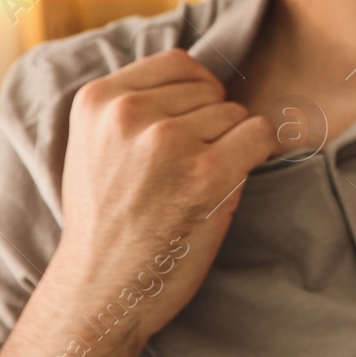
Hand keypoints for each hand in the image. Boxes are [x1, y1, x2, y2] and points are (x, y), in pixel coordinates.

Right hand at [55, 48, 279, 341]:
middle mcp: (129, 113)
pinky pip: (260, 135)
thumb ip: (133, 104)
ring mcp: (168, 142)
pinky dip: (258, 154)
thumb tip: (203, 76)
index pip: (178, 63)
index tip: (184, 132)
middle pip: (210, 90)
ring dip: (230, 146)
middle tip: (183, 172)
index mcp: (98, 100)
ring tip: (193, 186)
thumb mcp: (95, 146)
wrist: (100, 293)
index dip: (194, 96)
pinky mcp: (207, 174)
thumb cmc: (106, 222)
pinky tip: (229, 183)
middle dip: (211, 125)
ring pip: (236, 113)